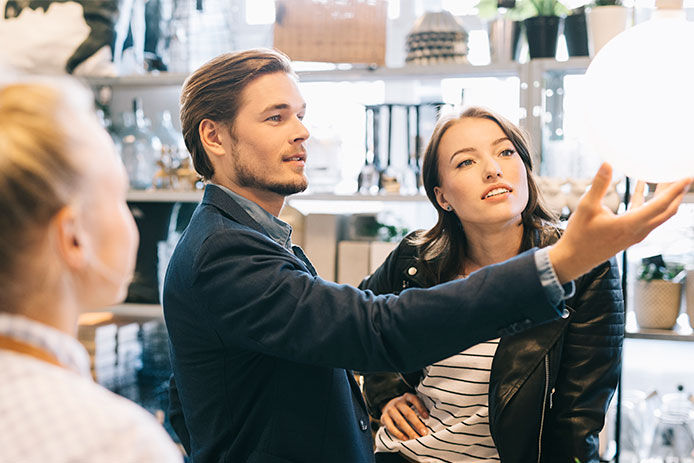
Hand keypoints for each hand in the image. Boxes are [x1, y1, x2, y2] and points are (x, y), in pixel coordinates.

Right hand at [380, 392, 428, 439]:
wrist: (386, 406)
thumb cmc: (404, 408)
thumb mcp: (410, 404)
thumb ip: (417, 409)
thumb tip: (431, 421)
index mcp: (406, 397)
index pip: (414, 399)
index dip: (421, 407)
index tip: (427, 416)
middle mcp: (397, 402)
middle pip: (408, 413)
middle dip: (417, 424)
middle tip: (424, 433)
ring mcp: (390, 410)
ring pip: (400, 421)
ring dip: (409, 431)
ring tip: (416, 438)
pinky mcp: (384, 417)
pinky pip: (391, 427)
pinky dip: (398, 434)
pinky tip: (405, 439)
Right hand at [549, 163, 691, 283]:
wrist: (575, 259)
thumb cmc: (579, 235)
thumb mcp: (586, 208)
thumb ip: (599, 185)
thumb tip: (607, 164)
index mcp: (630, 224)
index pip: (660, 205)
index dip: (675, 189)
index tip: (687, 177)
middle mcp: (638, 231)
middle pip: (667, 210)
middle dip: (677, 193)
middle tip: (683, 175)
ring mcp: (636, 233)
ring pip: (658, 213)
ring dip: (664, 195)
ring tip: (665, 176)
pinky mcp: (630, 233)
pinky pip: (646, 215)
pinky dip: (647, 199)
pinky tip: (641, 184)